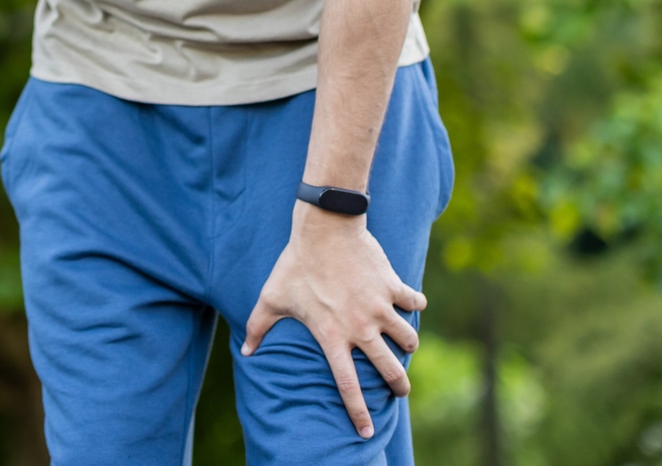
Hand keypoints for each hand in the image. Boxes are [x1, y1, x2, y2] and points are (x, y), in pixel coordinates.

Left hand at [241, 205, 425, 438]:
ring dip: (408, 345)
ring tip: (403, 345)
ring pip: (408, 339)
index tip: (366, 432)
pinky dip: (415, 304)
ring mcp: (380, 307)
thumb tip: (245, 352)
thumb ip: (257, 327)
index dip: (358, 412)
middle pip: (389, 370)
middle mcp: (360, 327)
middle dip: (399, 387)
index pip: (347, 384)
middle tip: (400, 391)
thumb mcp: (271, 297)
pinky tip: (410, 303)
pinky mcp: (393, 287)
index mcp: (332, 335)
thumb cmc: (295, 264)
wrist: (324, 229)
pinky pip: (414, 302)